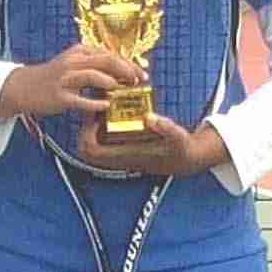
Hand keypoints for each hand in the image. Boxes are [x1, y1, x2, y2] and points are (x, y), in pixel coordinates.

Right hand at [0, 45, 140, 122]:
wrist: (23, 87)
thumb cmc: (54, 76)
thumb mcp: (74, 63)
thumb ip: (95, 65)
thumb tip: (122, 72)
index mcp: (79, 52)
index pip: (110, 54)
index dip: (129, 64)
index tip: (141, 74)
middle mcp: (73, 62)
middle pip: (105, 61)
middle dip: (126, 71)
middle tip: (137, 81)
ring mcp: (65, 79)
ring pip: (93, 76)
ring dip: (111, 83)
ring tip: (122, 90)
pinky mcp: (59, 97)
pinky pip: (80, 100)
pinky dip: (95, 103)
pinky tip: (106, 106)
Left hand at [75, 113, 225, 180]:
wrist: (186, 160)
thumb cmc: (180, 149)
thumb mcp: (177, 136)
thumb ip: (165, 127)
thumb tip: (150, 117)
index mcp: (126, 155)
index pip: (92, 150)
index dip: (87, 132)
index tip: (96, 116)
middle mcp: (118, 158)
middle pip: (85, 150)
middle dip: (84, 129)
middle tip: (95, 111)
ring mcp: (119, 156)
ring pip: (92, 147)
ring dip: (92, 129)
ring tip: (103, 111)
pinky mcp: (124, 151)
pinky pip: (103, 144)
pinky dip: (101, 131)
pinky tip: (113, 115)